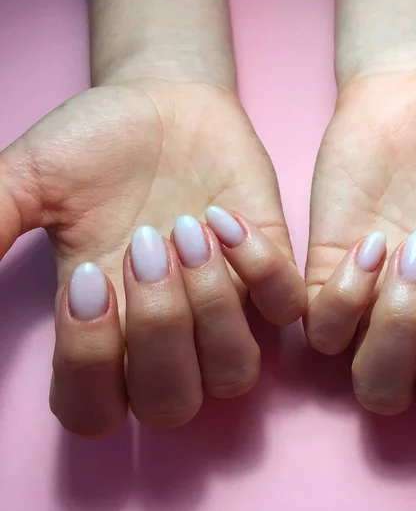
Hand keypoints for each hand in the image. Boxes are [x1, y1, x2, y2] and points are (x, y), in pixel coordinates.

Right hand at [1, 78, 304, 435]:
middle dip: (158, 333)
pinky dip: (262, 270)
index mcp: (104, 322)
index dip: (90, 365)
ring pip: (236, 372)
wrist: (164, 101)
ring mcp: (225, 302)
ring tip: (187, 231)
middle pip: (171, 404)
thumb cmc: (99, 143)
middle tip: (146, 246)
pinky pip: (286, 307)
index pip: (94, 409)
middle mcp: (167, 328)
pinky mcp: (271, 267)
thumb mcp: (33, 178)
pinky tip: (226, 218)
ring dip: (211, 308)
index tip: (91, 278)